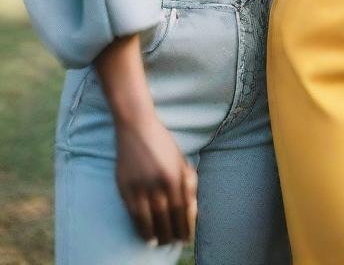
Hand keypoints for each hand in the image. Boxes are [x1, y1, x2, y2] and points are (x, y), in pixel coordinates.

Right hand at [114, 109, 197, 244]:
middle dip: (171, 233)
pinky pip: (133, 214)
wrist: (137, 127)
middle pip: (166, 218)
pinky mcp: (125, 187)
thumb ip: (186, 180)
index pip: (182, 210)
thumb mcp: (180, 159)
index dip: (184, 226)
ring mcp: (140, 186)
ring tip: (160, 243)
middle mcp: (158, 184)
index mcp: (175, 176)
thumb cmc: (162, 143)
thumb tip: (190, 206)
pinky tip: (145, 235)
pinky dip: (140, 227)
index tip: (186, 237)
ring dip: (156, 234)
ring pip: (149, 219)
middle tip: (173, 243)